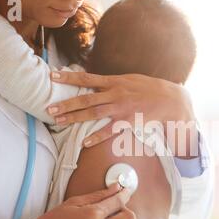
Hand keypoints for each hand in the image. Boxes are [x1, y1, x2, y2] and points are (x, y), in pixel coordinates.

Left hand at [47, 72, 197, 148]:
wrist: (169, 99)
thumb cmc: (149, 88)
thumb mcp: (130, 79)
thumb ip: (112, 82)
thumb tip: (96, 83)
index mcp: (114, 81)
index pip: (87, 78)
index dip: (69, 77)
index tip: (52, 76)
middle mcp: (115, 94)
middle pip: (86, 99)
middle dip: (66, 104)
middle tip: (49, 109)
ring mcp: (120, 108)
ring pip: (93, 114)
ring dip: (75, 118)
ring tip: (59, 122)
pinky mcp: (127, 121)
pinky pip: (109, 131)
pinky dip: (96, 137)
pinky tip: (84, 142)